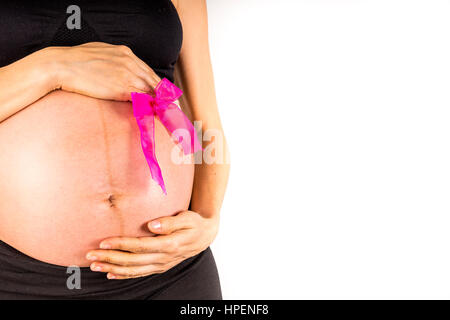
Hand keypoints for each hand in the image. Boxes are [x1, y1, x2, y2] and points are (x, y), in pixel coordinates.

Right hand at [47, 42, 160, 100]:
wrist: (62, 65)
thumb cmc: (76, 59)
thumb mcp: (101, 52)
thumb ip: (115, 59)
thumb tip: (120, 69)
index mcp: (126, 53)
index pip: (148, 70)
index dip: (156, 84)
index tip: (162, 93)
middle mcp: (130, 63)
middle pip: (154, 81)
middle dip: (163, 94)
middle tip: (170, 104)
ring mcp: (127, 75)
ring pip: (150, 91)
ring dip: (159, 102)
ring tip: (164, 111)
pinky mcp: (122, 88)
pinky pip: (142, 98)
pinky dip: (149, 105)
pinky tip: (153, 112)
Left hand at [85, 211, 219, 278]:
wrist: (205, 235)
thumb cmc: (194, 223)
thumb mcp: (186, 218)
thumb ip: (170, 222)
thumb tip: (152, 225)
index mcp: (170, 244)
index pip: (140, 246)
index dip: (121, 244)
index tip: (104, 241)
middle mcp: (164, 258)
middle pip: (132, 260)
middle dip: (110, 258)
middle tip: (91, 254)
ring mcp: (161, 265)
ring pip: (133, 270)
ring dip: (112, 268)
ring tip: (95, 264)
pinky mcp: (159, 267)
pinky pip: (139, 274)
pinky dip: (123, 275)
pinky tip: (110, 273)